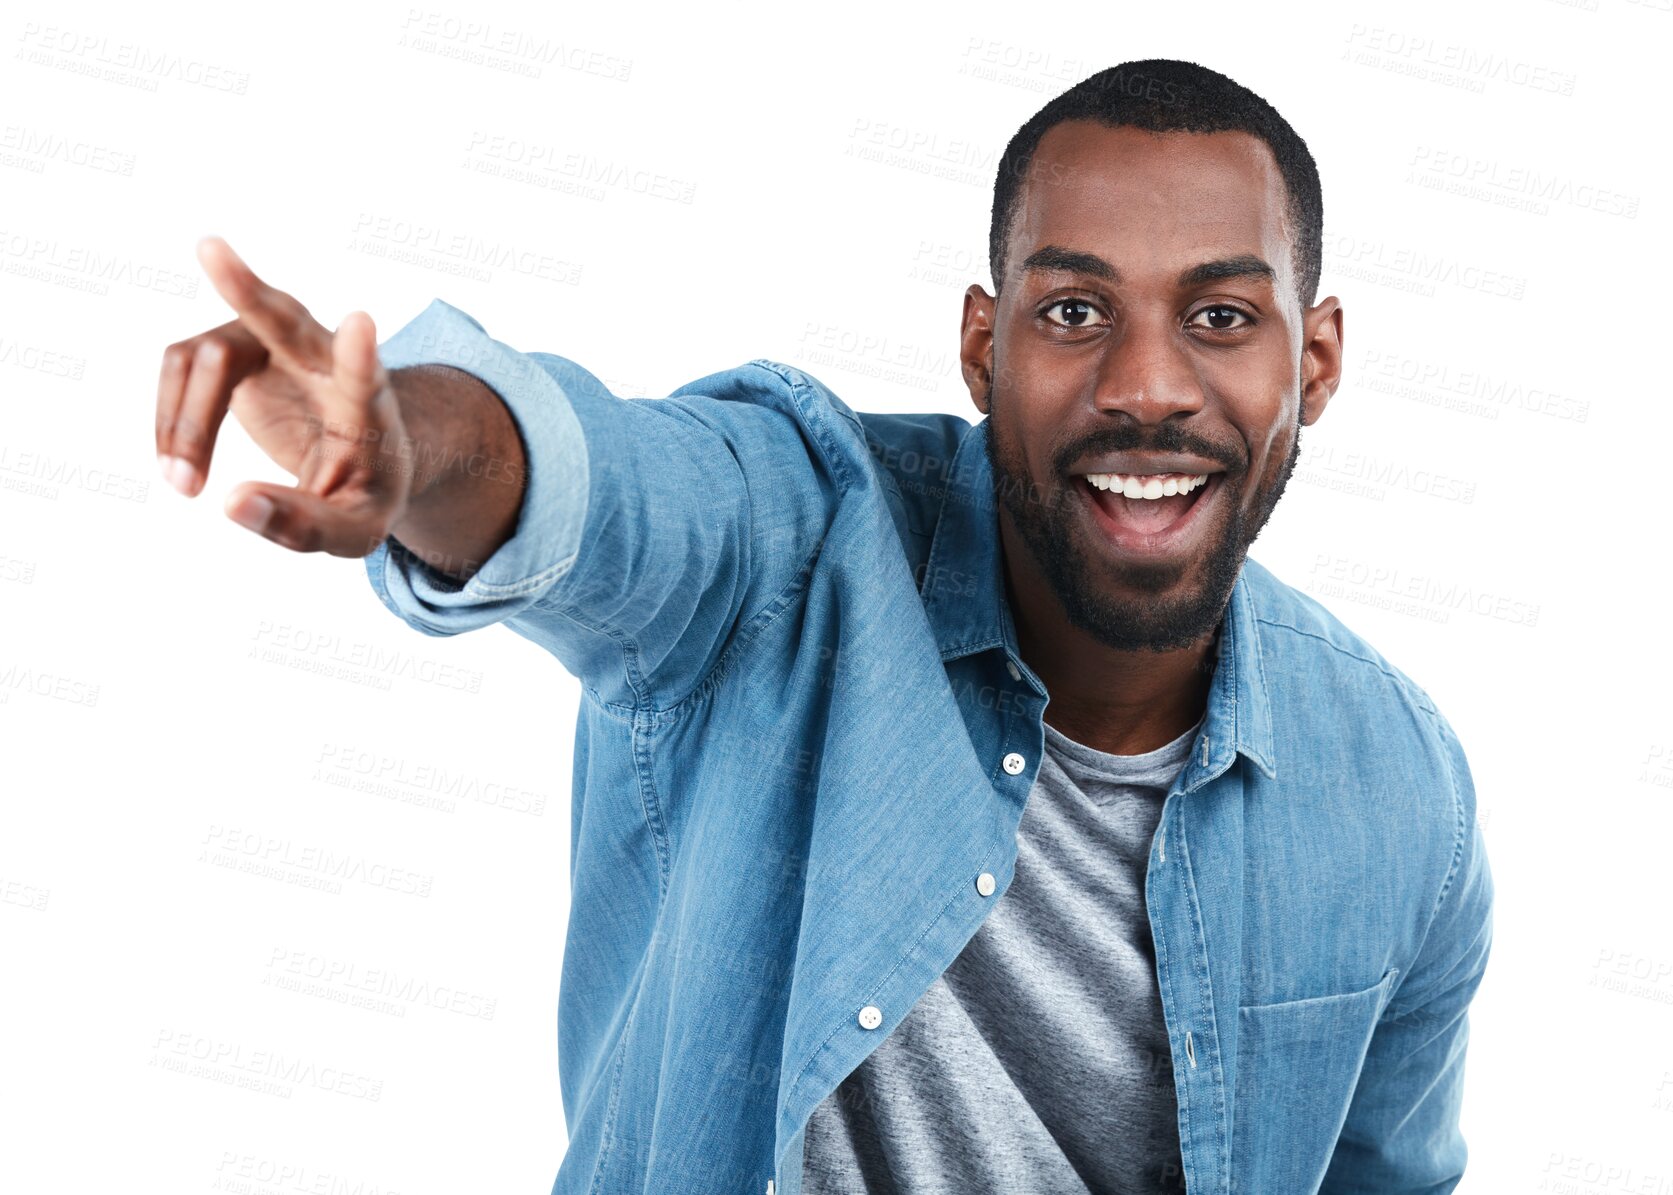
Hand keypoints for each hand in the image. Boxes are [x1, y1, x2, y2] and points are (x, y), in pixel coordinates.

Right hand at [155, 236, 413, 555]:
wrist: (359, 458)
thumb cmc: (362, 493)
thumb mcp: (353, 529)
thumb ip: (304, 526)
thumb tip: (233, 504)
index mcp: (368, 404)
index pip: (367, 374)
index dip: (359, 353)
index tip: (360, 324)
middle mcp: (321, 357)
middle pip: (284, 318)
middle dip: (247, 289)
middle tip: (210, 249)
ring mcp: (272, 342)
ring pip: (211, 358)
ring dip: (186, 423)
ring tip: (186, 487)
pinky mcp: (231, 347)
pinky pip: (182, 369)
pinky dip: (171, 421)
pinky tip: (180, 467)